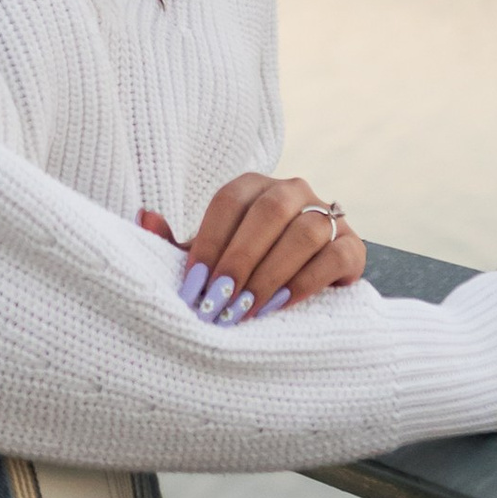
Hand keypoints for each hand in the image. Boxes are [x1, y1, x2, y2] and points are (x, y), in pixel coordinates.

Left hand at [142, 175, 367, 325]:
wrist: (301, 289)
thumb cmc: (245, 270)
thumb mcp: (210, 259)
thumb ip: (176, 244)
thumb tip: (143, 217)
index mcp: (253, 187)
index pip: (229, 201)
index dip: (210, 241)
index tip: (193, 285)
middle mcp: (292, 191)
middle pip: (268, 212)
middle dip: (240, 259)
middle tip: (219, 302)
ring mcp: (327, 214)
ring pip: (304, 232)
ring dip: (271, 273)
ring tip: (247, 310)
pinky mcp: (353, 245)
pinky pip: (335, 255)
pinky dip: (306, 282)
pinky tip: (281, 306)